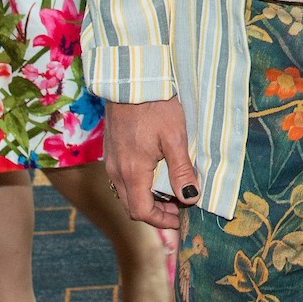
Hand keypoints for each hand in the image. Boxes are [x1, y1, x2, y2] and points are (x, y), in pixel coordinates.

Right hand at [104, 97, 199, 225]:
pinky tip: (158, 172)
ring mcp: (111, 161)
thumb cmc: (155, 106)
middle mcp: (116, 171)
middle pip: (133, 206)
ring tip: (173, 188)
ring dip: (149, 198)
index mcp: (132, 172)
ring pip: (128, 193)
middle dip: (158, 212)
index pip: (141, 212)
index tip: (181, 218)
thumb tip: (190, 198)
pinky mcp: (112, 152)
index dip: (162, 222)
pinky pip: (124, 179)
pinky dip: (141, 185)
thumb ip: (181, 171)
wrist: (131, 80)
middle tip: (181, 205)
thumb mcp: (175, 138)